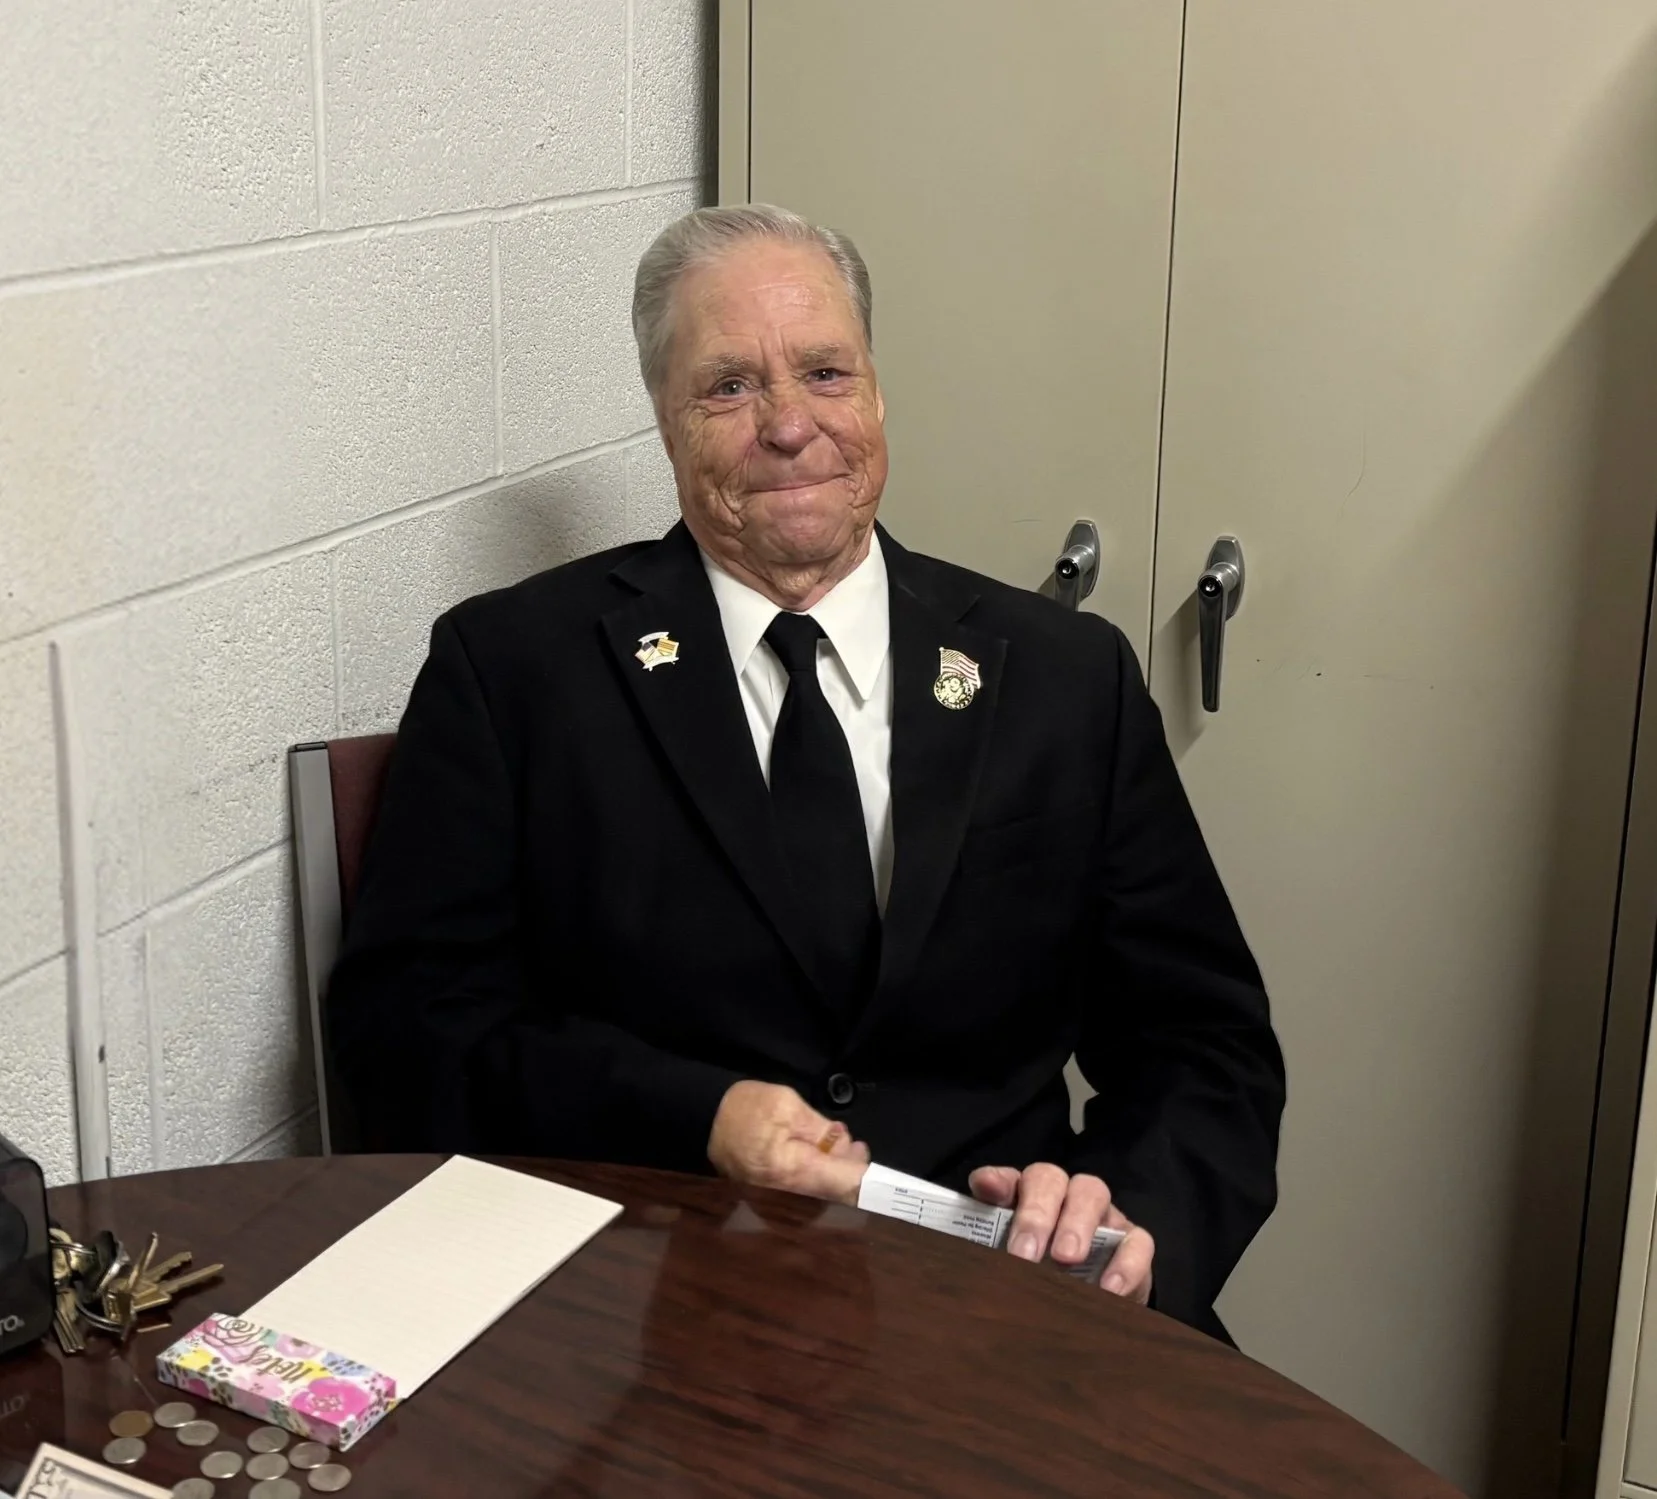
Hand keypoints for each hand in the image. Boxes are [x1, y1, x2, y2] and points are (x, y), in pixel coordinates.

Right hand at [708, 1081, 870, 1204]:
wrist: (700, 1121)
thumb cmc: (744, 1110)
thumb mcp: (788, 1106)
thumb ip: (820, 1129)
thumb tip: (841, 1146)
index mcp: (794, 1172)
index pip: (846, 1184)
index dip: (871, 1181)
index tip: (893, 1180)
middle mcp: (787, 1196)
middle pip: (835, 1195)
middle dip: (852, 1171)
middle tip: (857, 1146)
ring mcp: (776, 1202)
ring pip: (820, 1196)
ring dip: (836, 1173)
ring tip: (838, 1145)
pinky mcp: (769, 1200)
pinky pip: (803, 1194)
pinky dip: (817, 1177)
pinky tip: (817, 1155)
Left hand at [968, 1162, 1154, 1302]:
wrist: (1092, 1306)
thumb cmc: (1040, 1277)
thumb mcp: (1011, 1262)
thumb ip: (987, 1246)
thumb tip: (967, 1245)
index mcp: (1024, 1197)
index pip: (1008, 1178)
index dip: (996, 1181)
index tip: (987, 1191)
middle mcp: (1062, 1195)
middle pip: (1051, 1179)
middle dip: (1037, 1213)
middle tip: (1025, 1253)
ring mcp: (1101, 1214)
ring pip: (1093, 1192)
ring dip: (1077, 1224)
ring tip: (1065, 1259)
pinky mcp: (1133, 1241)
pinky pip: (1137, 1240)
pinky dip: (1125, 1263)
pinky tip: (1108, 1290)